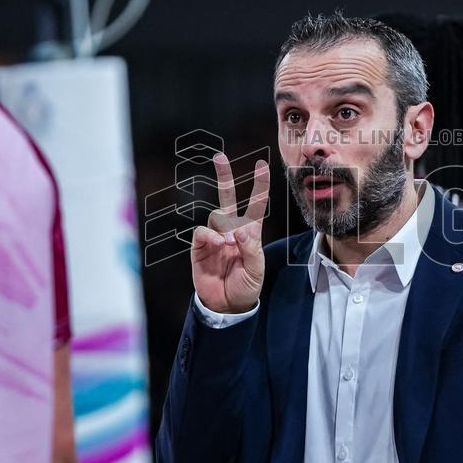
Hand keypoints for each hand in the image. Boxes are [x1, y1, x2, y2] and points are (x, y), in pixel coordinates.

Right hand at [191, 153, 269, 313]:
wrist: (226, 306)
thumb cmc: (245, 287)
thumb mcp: (256, 270)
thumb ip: (251, 249)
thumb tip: (240, 229)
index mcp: (250, 233)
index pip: (255, 205)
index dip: (259, 186)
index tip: (262, 166)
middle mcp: (232, 230)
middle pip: (227, 198)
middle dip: (224, 176)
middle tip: (219, 157)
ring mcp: (215, 237)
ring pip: (216, 215)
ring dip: (223, 225)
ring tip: (229, 245)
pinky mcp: (200, 247)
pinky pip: (202, 231)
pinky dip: (209, 235)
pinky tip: (217, 243)